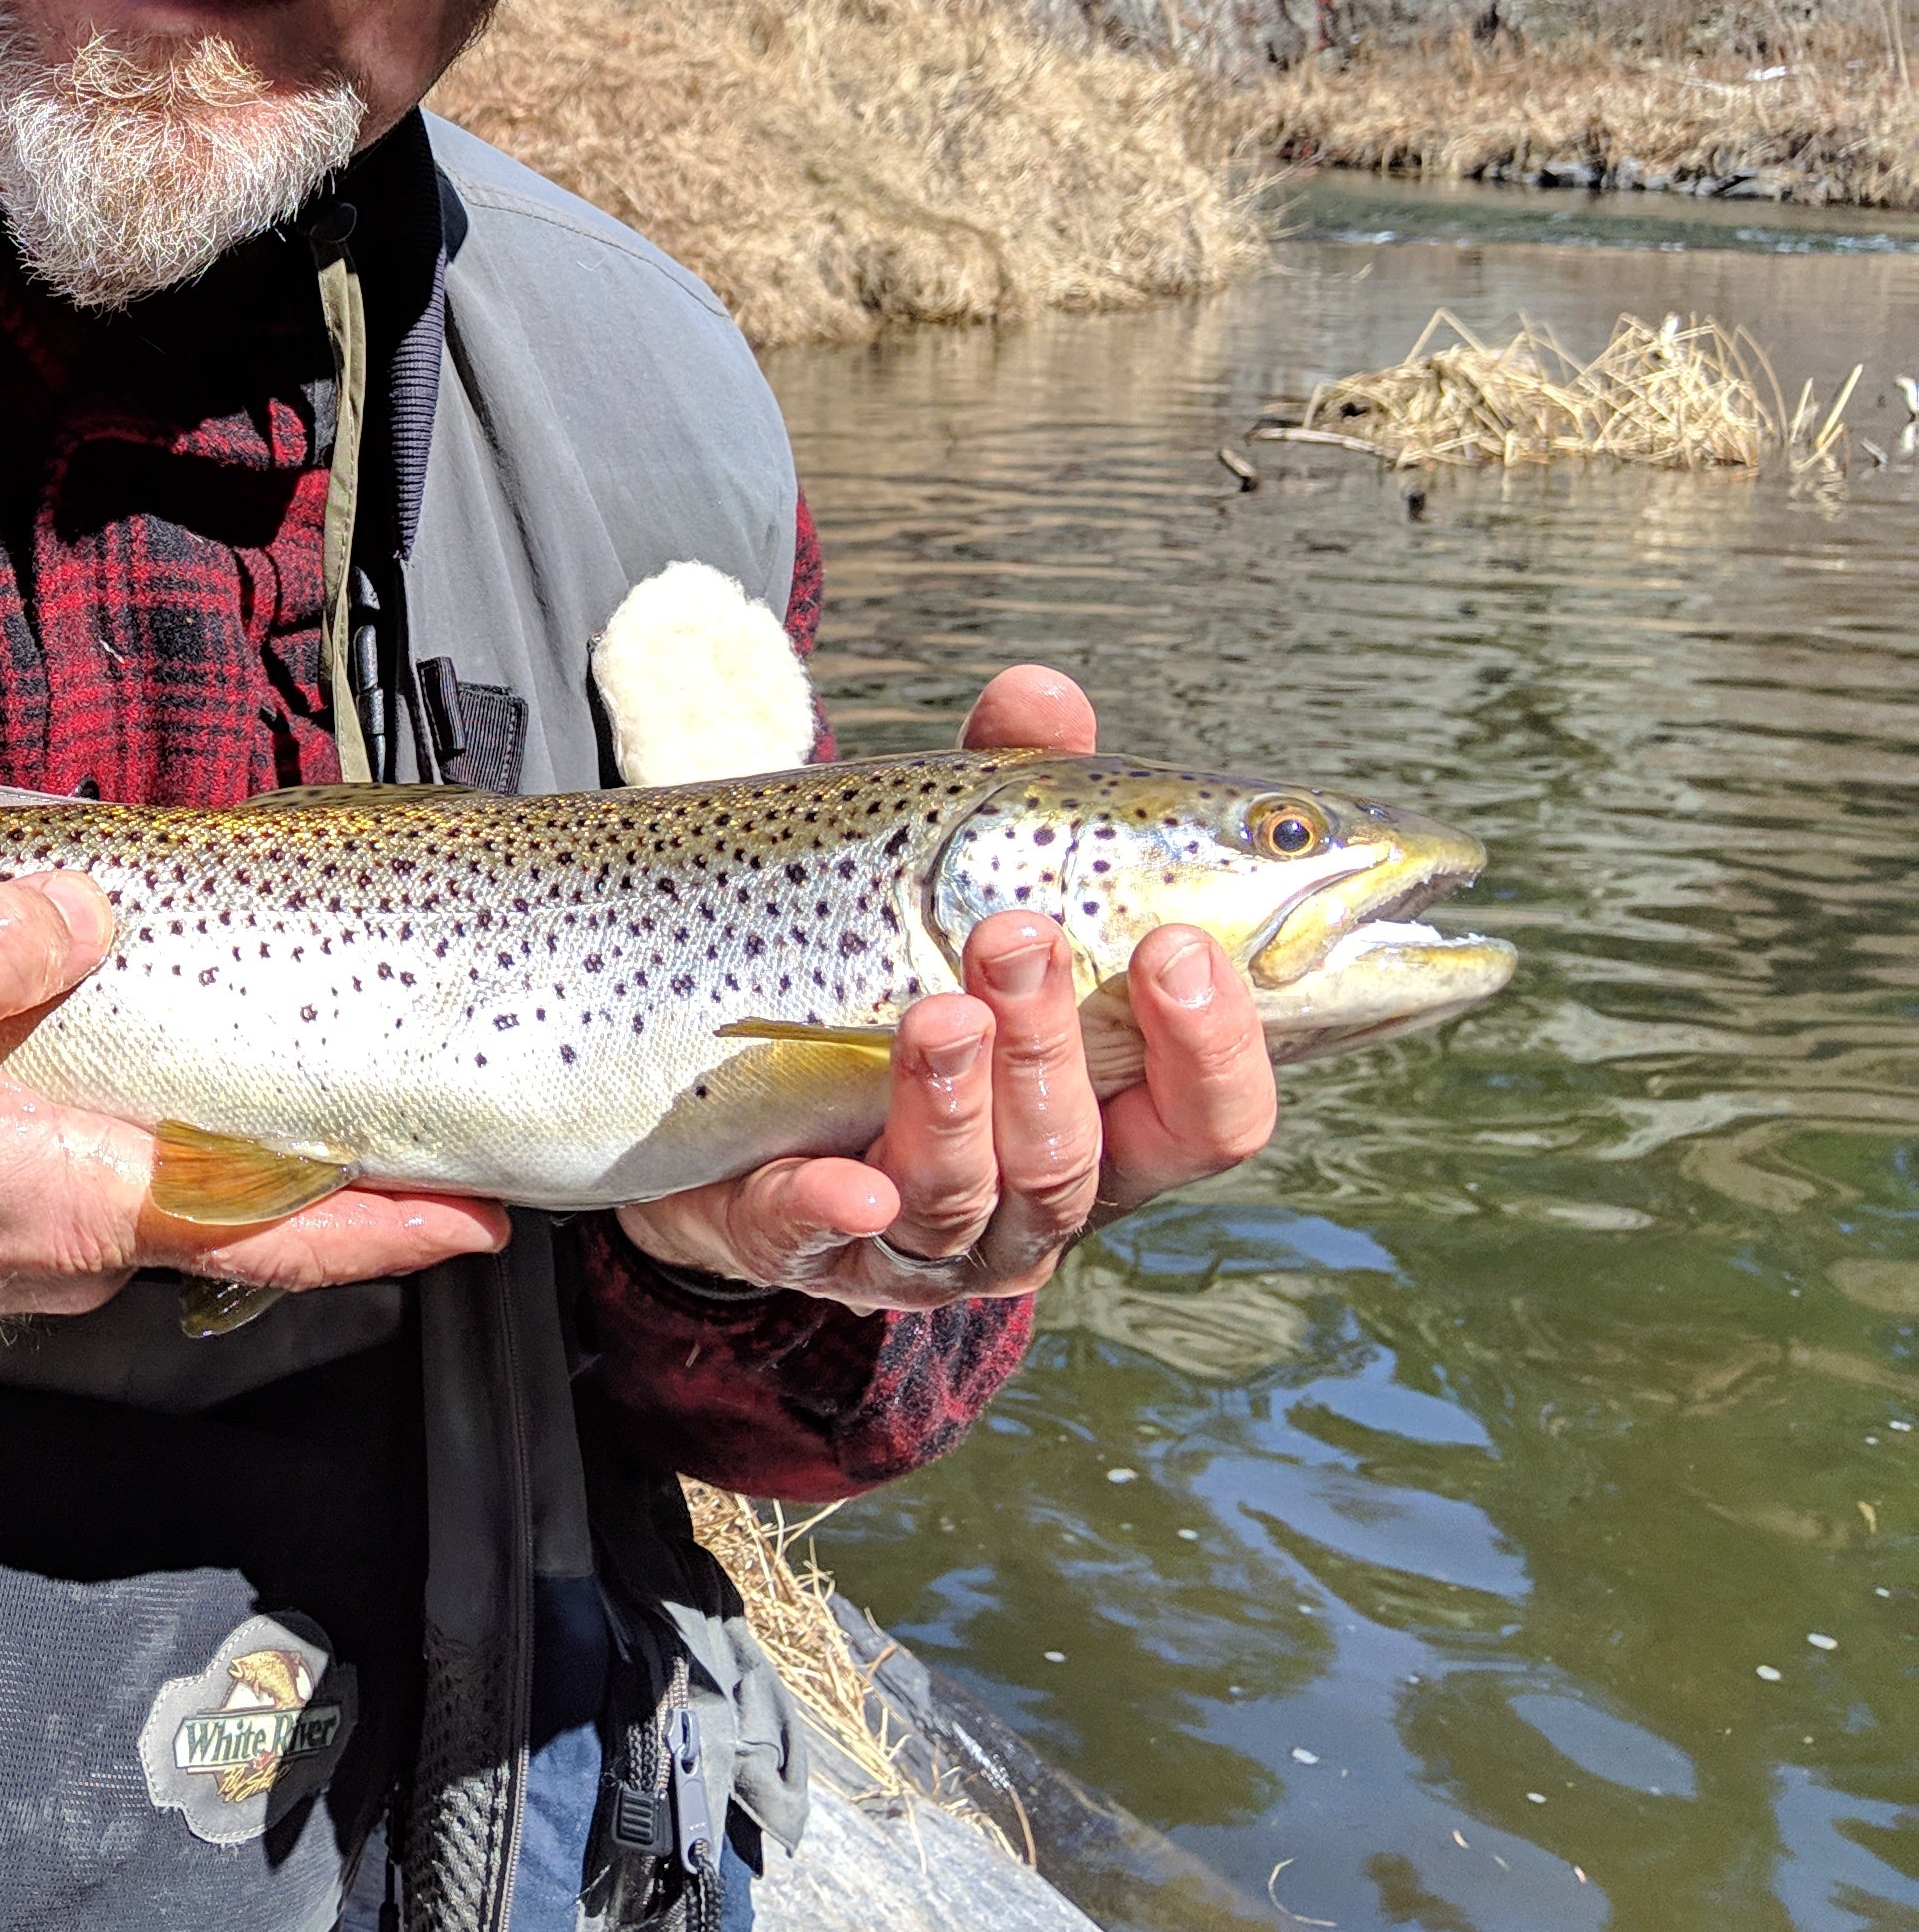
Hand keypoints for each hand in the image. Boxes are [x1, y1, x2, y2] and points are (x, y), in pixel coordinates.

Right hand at [0, 873, 510, 1389]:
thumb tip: (90, 903)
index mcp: (73, 1200)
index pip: (274, 1222)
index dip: (386, 1219)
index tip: (486, 1214)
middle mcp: (70, 1246)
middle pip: (237, 1207)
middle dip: (333, 1172)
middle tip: (422, 1120)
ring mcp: (23, 1251)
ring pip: (163, 1190)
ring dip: (234, 1147)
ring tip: (299, 1079)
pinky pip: (93, 1185)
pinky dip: (143, 1137)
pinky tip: (135, 1075)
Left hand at [609, 665, 1280, 1312]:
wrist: (716, 1064)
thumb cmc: (891, 957)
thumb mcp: (952, 873)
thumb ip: (1009, 789)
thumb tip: (1041, 694)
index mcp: (1108, 1108)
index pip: (1209, 1112)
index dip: (1216, 1045)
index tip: (1181, 944)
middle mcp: (1030, 1189)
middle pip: (1083, 1154)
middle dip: (1057, 1047)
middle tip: (1014, 932)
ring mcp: (915, 1227)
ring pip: (963, 1194)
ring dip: (953, 1101)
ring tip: (931, 1009)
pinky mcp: (792, 1237)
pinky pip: (808, 1238)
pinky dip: (826, 1207)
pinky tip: (841, 1179)